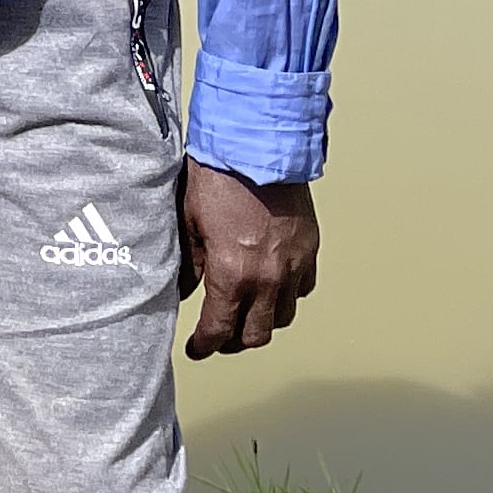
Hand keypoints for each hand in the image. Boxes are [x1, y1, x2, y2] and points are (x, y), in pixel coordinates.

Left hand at [177, 161, 319, 356]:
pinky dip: (287, 296)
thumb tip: (184, 292)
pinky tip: (270, 287)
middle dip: (233, 342)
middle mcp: (268, 278)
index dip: (205, 345)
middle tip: (218, 338)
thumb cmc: (217, 176)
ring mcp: (293, 266)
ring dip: (262, 322)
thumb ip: (188, 265)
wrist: (257, 144)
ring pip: (283, 317)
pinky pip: (302, 289)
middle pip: (255, 334)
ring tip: (244, 315)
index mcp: (233, 274)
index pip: (219, 329)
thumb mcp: (188, 222)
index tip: (196, 349)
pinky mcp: (309, 250)